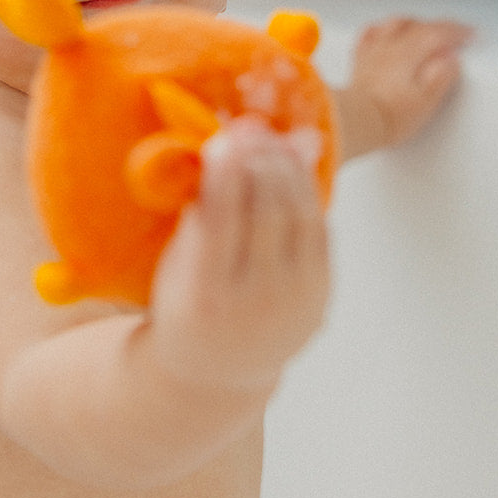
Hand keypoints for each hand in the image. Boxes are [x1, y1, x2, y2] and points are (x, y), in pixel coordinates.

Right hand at [147, 117, 330, 395]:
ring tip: (271, 138)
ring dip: (287, 167)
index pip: (220, 224)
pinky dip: (307, 192)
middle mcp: (255, 304)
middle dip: (260, 160)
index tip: (223, 138)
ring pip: (299, 216)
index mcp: (205, 297)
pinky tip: (291, 165)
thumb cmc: (186, 305)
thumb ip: (203, 209)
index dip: (225, 176)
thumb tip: (233, 144)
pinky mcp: (321, 297)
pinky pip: (320, 230)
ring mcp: (294, 302)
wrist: (218, 372)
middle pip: (267, 213)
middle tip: (250, 126)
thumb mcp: (177, 265)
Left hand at [335, 16, 472, 160]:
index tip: (471, 34)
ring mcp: (373, 51)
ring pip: (395, 23)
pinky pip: (370, 33)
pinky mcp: (360, 60)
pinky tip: (386, 31)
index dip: (458, 32)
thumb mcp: (426, 102)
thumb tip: (452, 60)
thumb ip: (442, 77)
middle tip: (454, 34)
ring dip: (415, 22)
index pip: (438, 32)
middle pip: (419, 25)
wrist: (355, 123)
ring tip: (426, 28)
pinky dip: (383, 28)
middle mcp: (390, 47)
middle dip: (441, 26)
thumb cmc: (388, 117)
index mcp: (409, 54)